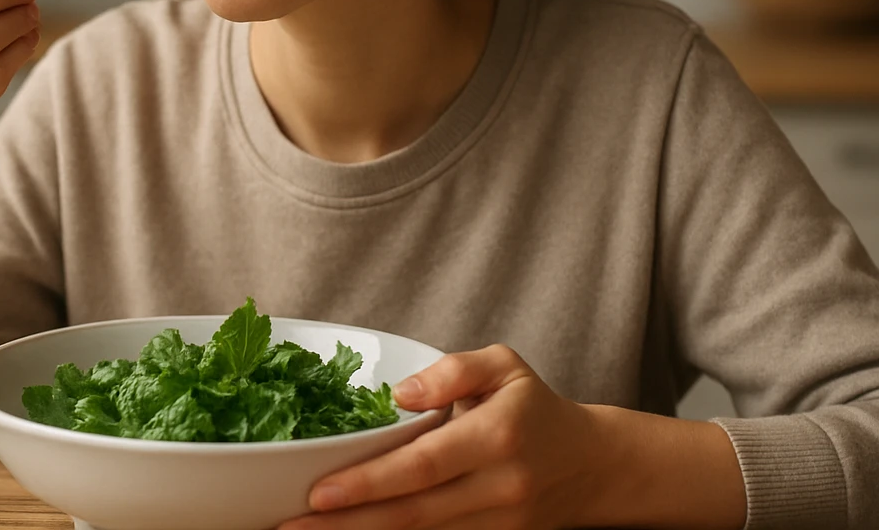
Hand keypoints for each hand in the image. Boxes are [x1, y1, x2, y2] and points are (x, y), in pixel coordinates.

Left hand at [281, 345, 600, 529]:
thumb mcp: (503, 365)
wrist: (589, 467)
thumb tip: (400, 394)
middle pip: (413, 514)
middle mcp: (498, 487)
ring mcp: (498, 525)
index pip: (423, 464)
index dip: (369, 481)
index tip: (319, 491)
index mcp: (496, 436)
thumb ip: (453, 369)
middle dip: (347, 524)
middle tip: (290, 525)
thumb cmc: (533, 408)